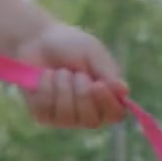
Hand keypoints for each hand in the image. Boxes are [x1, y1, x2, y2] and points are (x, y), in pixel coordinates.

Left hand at [13, 22, 128, 129]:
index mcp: (105, 98)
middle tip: (76, 73)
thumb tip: (123, 91)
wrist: (37, 39)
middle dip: (82, 93)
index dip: (107, 103)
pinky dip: (45, 87)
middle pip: (91, 121)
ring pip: (67, 116)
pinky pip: (46, 109)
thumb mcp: (92, 52)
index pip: (115, 115)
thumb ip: (108, 71)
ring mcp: (64, 118)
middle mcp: (87, 113)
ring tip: (60, 72)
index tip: (98, 84)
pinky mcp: (43, 116)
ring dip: (62, 87)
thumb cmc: (70, 45)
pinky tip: (45, 76)